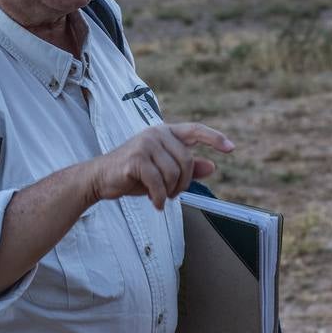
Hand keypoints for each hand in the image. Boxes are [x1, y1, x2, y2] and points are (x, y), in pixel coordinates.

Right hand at [89, 123, 233, 209]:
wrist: (100, 178)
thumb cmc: (133, 174)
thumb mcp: (163, 171)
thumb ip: (187, 167)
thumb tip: (212, 167)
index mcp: (165, 132)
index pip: (195, 130)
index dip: (214, 138)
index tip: (231, 148)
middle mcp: (156, 133)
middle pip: (187, 161)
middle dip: (183, 183)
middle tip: (171, 193)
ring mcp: (145, 144)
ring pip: (174, 173)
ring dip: (169, 192)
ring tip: (159, 196)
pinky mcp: (136, 159)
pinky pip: (159, 183)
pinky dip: (159, 197)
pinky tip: (154, 202)